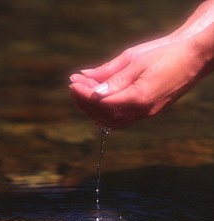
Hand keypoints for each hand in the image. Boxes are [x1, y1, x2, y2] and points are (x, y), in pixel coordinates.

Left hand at [70, 37, 201, 127]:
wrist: (193, 60)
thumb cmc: (166, 54)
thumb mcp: (135, 60)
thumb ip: (110, 74)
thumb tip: (87, 79)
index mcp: (139, 97)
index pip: (103, 102)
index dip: (85, 95)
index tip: (73, 84)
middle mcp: (142, 110)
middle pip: (105, 114)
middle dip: (86, 102)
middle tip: (74, 87)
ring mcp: (146, 113)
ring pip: (113, 121)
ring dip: (95, 109)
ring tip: (83, 94)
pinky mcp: (149, 112)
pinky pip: (123, 119)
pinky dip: (107, 113)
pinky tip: (99, 103)